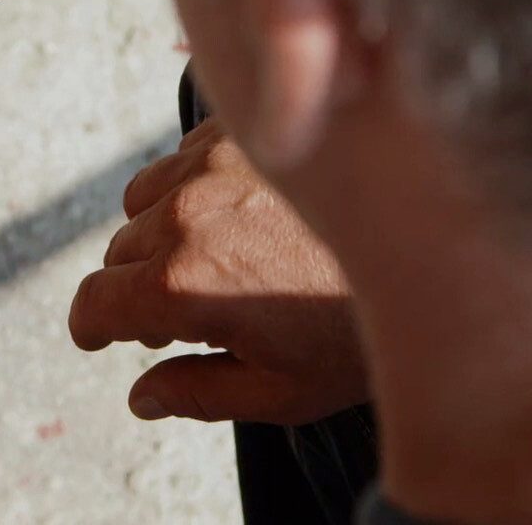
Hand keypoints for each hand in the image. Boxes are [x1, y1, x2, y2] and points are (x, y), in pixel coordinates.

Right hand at [69, 122, 367, 424]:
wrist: (439, 249)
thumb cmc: (365, 328)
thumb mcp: (282, 389)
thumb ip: (196, 394)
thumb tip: (142, 397)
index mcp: (184, 284)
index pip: (94, 303)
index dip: (92, 328)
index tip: (99, 336)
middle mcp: (186, 213)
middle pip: (119, 252)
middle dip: (137, 285)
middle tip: (185, 311)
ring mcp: (213, 164)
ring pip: (144, 199)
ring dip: (161, 229)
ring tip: (217, 256)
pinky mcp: (241, 133)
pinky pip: (184, 158)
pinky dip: (195, 186)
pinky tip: (244, 212)